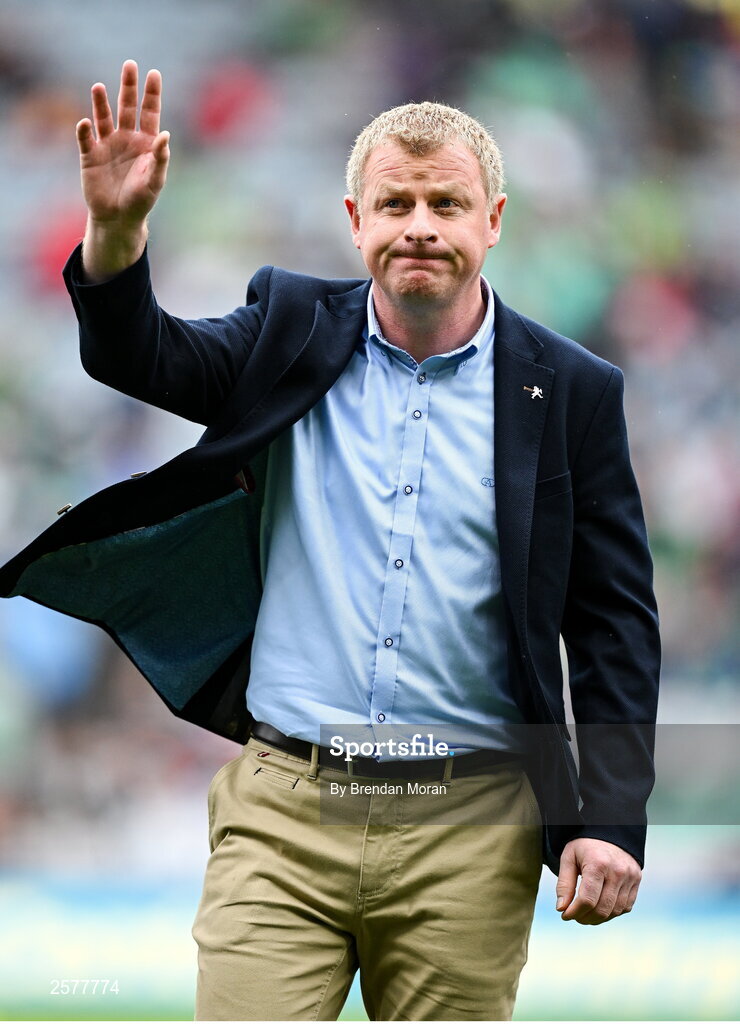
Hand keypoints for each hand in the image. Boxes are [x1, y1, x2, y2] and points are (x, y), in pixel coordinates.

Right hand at [76, 59, 169, 227]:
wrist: (117, 219)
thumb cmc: (140, 201)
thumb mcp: (154, 182)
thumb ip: (160, 159)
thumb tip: (165, 135)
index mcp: (145, 143)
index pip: (150, 113)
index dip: (152, 94)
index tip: (154, 74)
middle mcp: (126, 138)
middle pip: (127, 107)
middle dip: (129, 87)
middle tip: (129, 65)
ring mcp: (107, 145)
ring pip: (104, 117)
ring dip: (101, 103)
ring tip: (99, 88)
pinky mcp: (89, 156)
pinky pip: (86, 139)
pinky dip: (85, 131)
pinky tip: (86, 123)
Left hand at [555, 838, 641, 924]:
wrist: (608, 831)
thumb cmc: (585, 846)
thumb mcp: (568, 858)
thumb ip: (564, 884)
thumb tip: (561, 909)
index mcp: (598, 863)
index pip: (587, 900)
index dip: (574, 912)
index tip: (564, 915)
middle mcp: (617, 871)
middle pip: (602, 909)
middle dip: (585, 918)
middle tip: (574, 917)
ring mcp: (630, 877)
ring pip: (614, 911)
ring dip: (598, 919)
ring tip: (585, 915)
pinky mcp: (636, 881)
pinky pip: (625, 907)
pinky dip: (611, 913)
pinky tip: (600, 909)